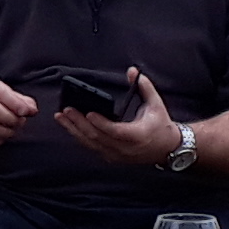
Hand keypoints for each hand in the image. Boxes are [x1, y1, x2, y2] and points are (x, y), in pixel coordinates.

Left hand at [56, 65, 182, 168]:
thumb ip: (144, 86)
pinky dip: (80, 136)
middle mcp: (125, 148)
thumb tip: (133, 71)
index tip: (88, 112)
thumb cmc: (160, 125)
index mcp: (137, 135)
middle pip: (98, 137)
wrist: (167, 148)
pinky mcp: (111, 157)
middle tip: (67, 110)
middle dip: (79, 123)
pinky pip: (92, 147)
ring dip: (74, 130)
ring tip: (61, 117)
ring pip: (91, 144)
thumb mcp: (156, 104)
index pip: (115, 131)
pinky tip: (69, 126)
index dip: (101, 123)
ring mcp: (117, 155)